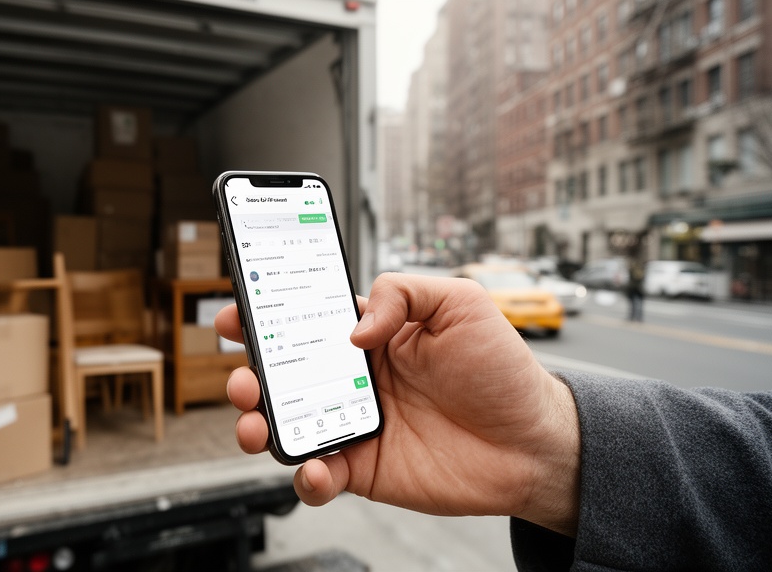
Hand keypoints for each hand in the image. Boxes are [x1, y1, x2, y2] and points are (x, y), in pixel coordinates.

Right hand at [215, 273, 580, 535]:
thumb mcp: (461, 303)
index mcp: (371, 337)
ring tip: (256, 423)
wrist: (533, 442)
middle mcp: (355, 380)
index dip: (265, 317)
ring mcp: (356, 425)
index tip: (237, 313)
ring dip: (258, 424)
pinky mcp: (364, 469)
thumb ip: (402, 293)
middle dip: (249, 375)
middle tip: (244, 378)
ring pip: (287, 425)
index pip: (305, 322)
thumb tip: (355, 329)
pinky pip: (318, 477)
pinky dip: (305, 475)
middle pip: (282, 376)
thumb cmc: (502, 371)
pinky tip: (316, 465)